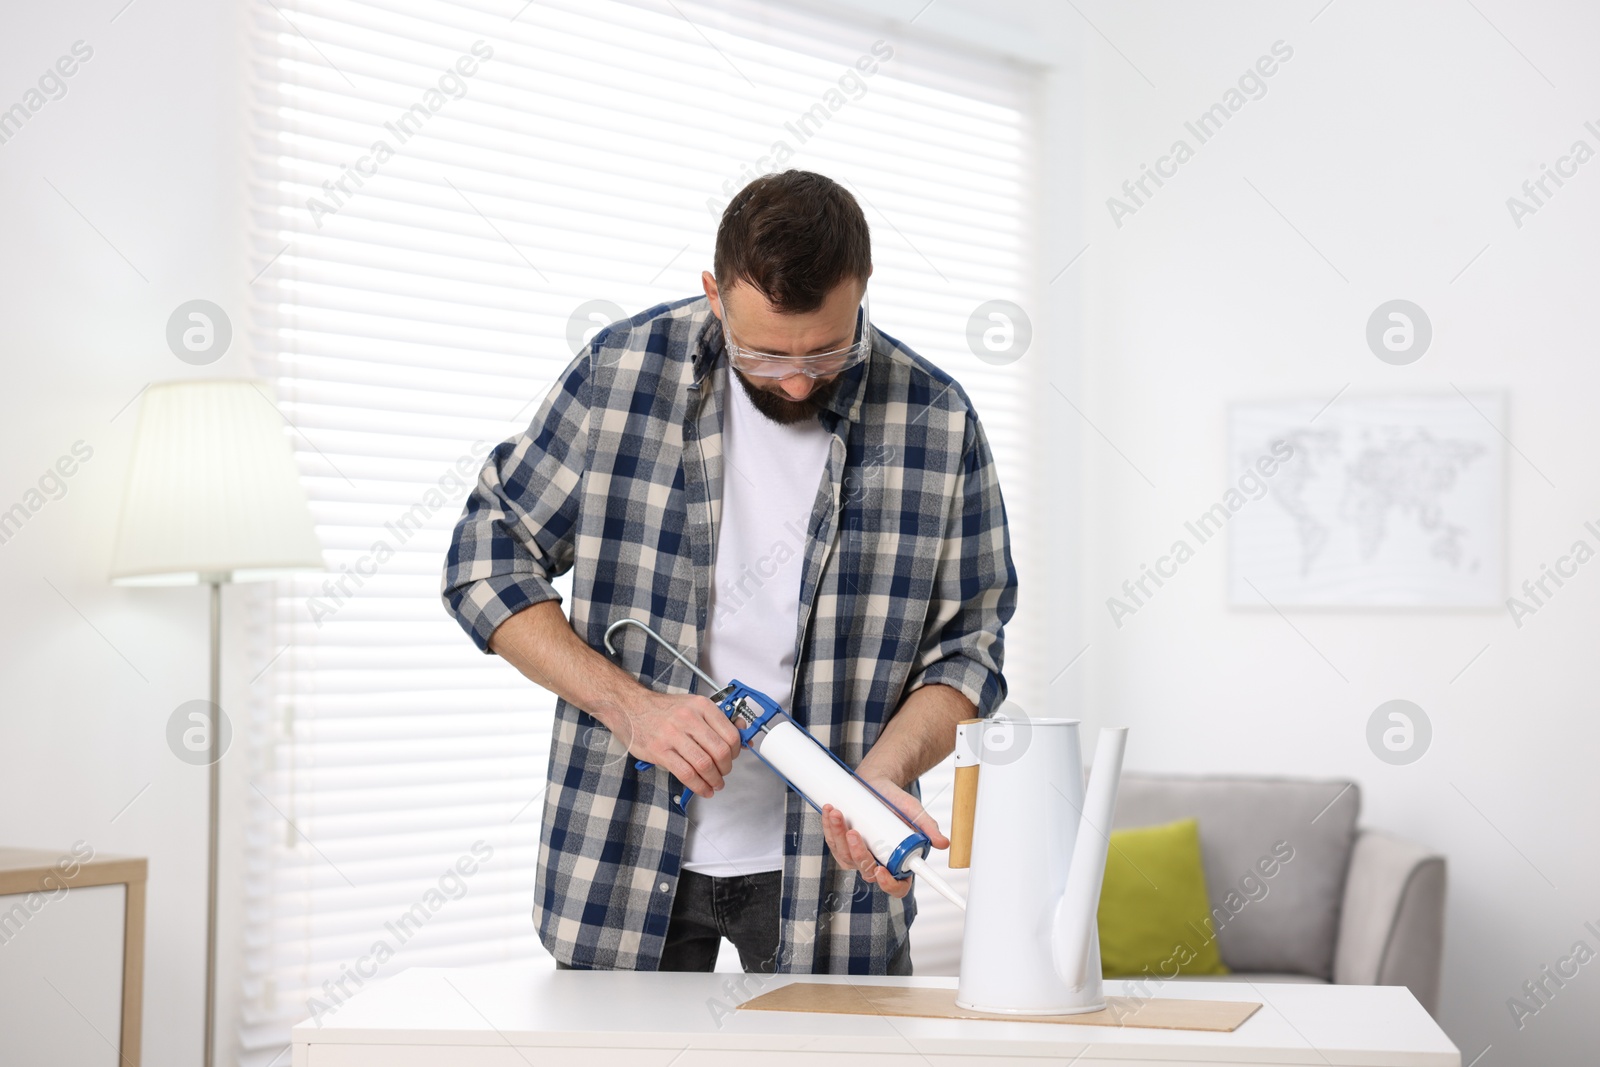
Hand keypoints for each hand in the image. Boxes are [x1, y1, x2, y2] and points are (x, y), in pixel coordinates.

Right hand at [620, 692, 740, 798]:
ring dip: (714, 780)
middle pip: (719, 751)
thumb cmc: (663, 709)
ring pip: (704, 764)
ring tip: (715, 784)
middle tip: (724, 773)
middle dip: (726, 768)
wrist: (630, 707)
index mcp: (701, 706)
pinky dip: (699, 786)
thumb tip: (743, 734)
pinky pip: (686, 773)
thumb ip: (718, 720)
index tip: (733, 757)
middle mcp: (689, 718)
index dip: (736, 752)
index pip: (730, 734)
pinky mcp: (660, 750)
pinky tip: (703, 789)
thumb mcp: (693, 706)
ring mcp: (673, 735)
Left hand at [821, 777, 948, 898]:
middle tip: (853, 832)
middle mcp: (877, 862)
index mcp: (897, 862)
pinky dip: (829, 827)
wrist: (877, 784)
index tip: (881, 870)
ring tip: (838, 813)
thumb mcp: (914, 812)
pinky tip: (830, 811)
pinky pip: (833, 842)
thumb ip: (928, 828)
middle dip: (857, 851)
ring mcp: (857, 855)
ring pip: (845, 856)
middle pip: (866, 869)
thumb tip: (943, 844)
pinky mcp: (842, 844)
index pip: (896, 886)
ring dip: (838, 836)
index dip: (888, 884)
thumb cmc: (896, 802)